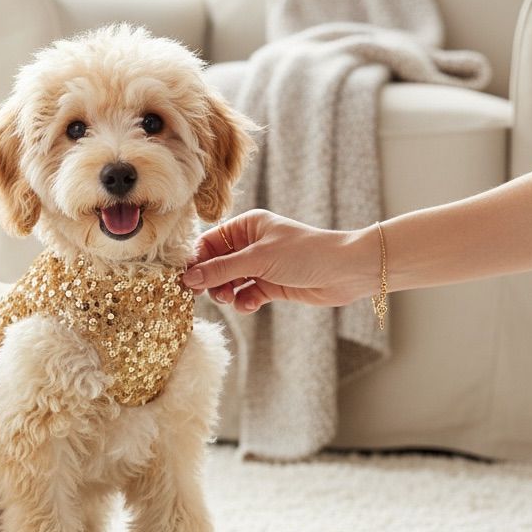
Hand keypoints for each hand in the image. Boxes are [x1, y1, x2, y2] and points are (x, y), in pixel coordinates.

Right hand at [182, 209, 379, 312]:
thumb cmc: (305, 253)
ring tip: (230, 299)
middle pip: (216, 264)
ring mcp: (261, 266)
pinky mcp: (271, 285)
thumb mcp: (258, 259)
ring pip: (229, 282)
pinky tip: (250, 305)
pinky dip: (244, 302)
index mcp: (246, 226)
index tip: (185, 279)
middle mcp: (251, 245)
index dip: (196, 260)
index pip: (209, 242)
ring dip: (226, 292)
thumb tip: (189, 279)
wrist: (346, 271)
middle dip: (210, 280)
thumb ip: (221, 270)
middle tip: (207, 293)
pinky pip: (246, 295)